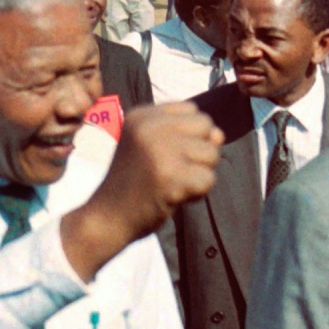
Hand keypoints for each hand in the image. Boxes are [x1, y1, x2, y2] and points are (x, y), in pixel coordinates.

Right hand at [61, 101, 220, 280]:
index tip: (163, 154)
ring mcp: (160, 152)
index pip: (192, 111)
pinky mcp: (171, 178)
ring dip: (199, 173)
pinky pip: (208, 179)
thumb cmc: (134, 182)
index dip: (188, 136)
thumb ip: (187, 133)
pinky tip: (175, 196)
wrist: (108, 217)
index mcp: (141, 116)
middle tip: (171, 170)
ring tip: (171, 183)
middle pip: (206, 127)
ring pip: (211, 153)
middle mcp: (149, 128)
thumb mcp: (150, 145)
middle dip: (198, 152)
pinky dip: (198, 193)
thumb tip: (220, 135)